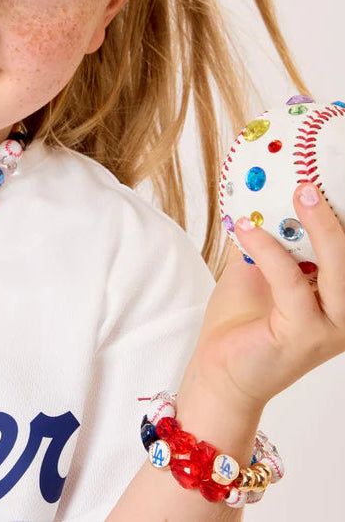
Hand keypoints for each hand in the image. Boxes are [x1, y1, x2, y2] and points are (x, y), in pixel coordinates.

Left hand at [186, 183, 344, 410]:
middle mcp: (343, 314)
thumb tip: (259, 191)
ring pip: (339, 273)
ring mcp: (328, 328)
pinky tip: (247, 229)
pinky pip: (291, 284)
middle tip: (312, 182)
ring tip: (299, 193)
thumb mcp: (255, 269)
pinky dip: (269, 252)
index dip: (341, 217)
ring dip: (320, 229)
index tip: (327, 177)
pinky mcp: (303, 337)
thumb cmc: (241, 323)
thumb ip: (267, 238)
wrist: (219, 373)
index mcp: (337, 295)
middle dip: (337, 217)